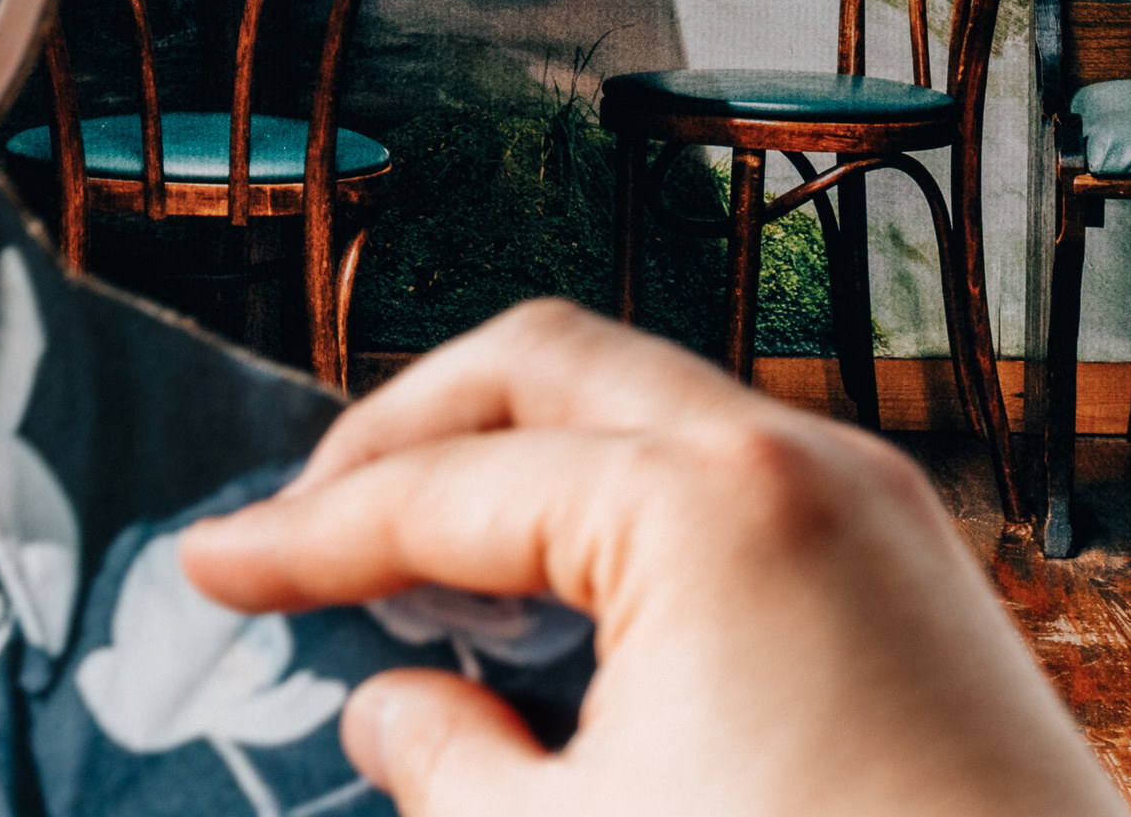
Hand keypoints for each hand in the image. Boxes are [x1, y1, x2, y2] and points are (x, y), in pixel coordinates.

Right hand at [177, 301, 1123, 816]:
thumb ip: (446, 763)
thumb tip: (398, 709)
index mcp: (702, 502)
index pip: (444, 488)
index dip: (305, 536)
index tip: (211, 567)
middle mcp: (796, 459)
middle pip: (542, 367)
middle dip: (407, 435)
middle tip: (312, 526)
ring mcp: (876, 506)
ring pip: (641, 407)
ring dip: (518, 462)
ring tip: (428, 571)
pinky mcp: (920, 575)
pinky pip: (728, 478)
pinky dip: (618, 510)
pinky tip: (567, 614)